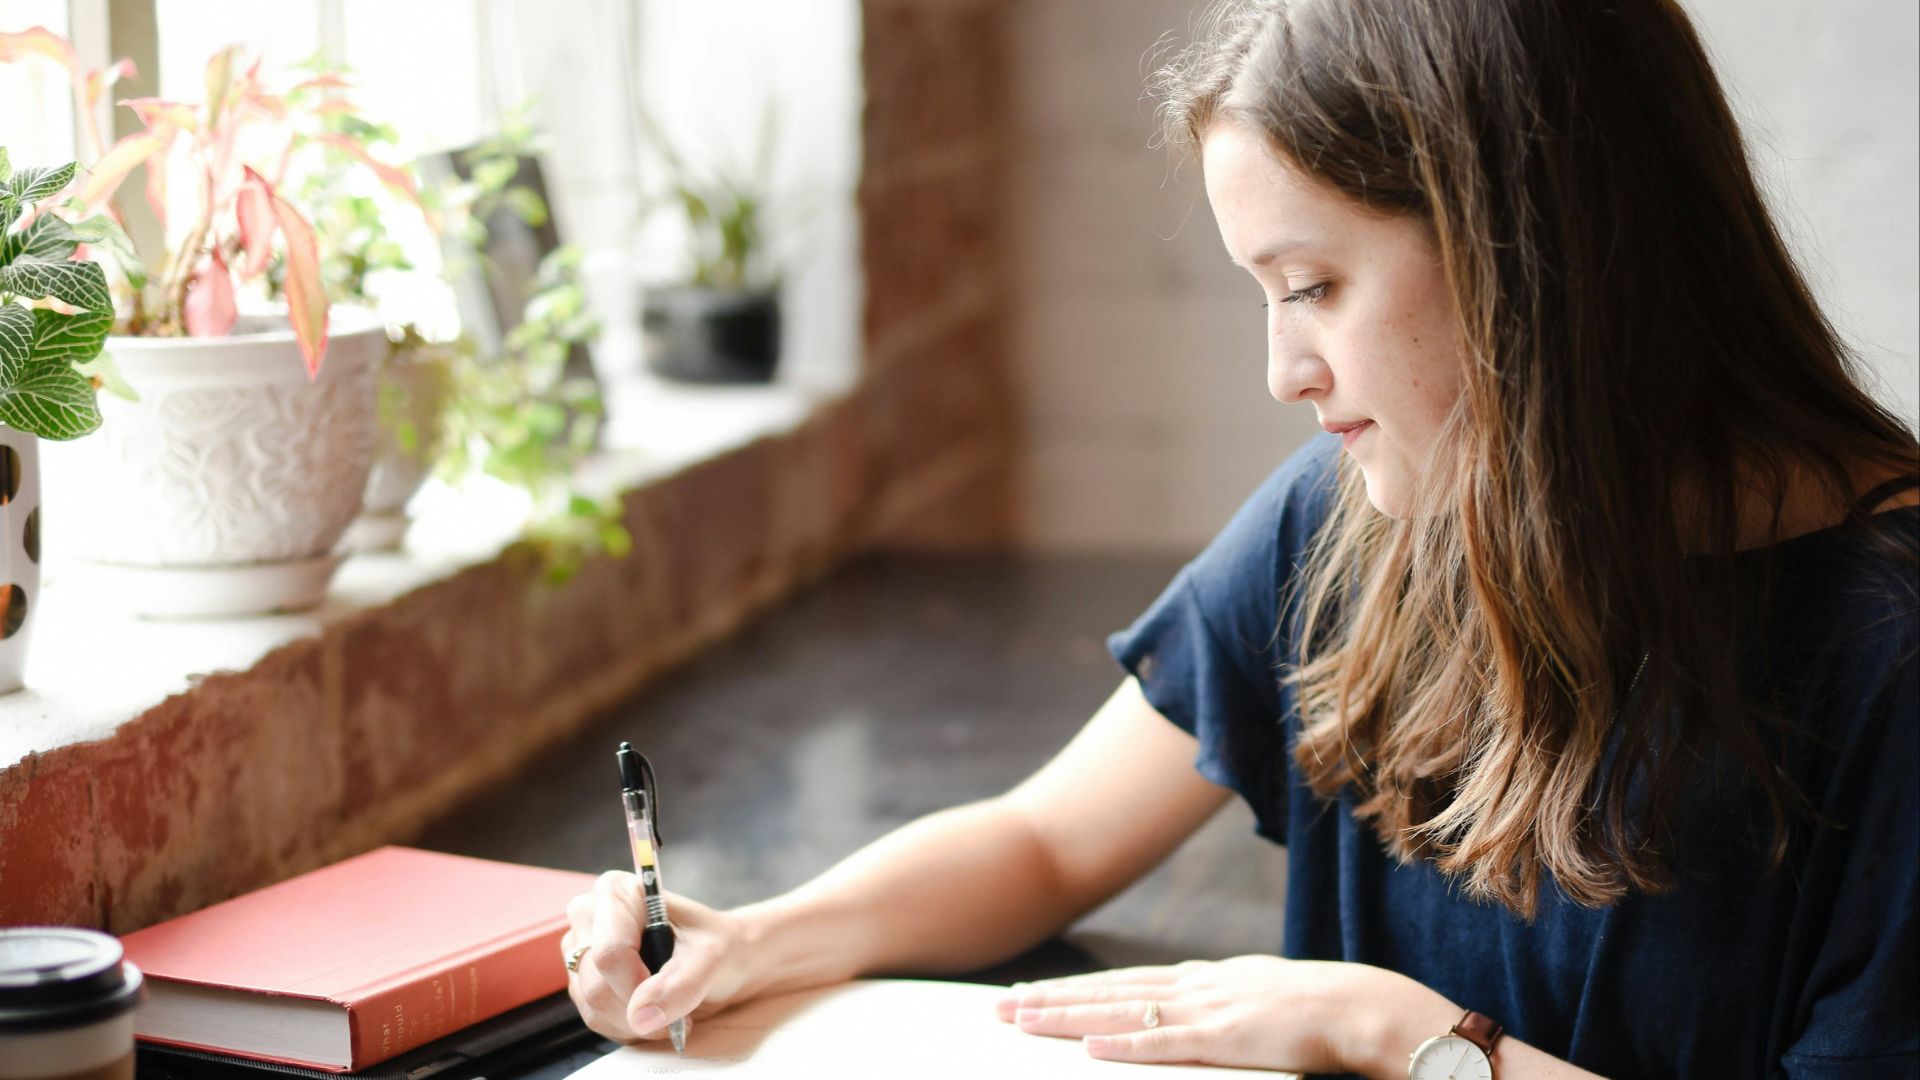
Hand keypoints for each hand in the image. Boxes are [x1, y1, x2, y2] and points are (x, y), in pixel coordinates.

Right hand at [562, 871, 754, 1043]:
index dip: (637, 985)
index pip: (609, 953)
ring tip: (670, 1007)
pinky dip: (629, 1026)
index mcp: (616, 892)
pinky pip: (596, 1019)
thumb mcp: (714, 957)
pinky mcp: (582, 981)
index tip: (672, 992)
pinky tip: (653, 1011)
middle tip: (679, 1006)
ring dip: (637, 1022)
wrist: (724, 960)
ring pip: (594, 1007)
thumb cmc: (718, 946)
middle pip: (596, 984)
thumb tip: (641, 1015)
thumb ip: (682, 983)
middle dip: (640, 1009)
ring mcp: (580, 950)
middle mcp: (589, 916)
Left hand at [993, 955, 1448, 1074]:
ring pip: (1122, 1011)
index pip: (1123, 982)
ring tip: (1023, 1020)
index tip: (1031, 994)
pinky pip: (1165, 1044)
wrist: (1364, 1006)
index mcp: (1204, 979)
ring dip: (1069, 1016)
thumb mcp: (1256, 996)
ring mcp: (1208, 1009)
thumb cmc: (1318, 1009)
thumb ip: (1218, 1000)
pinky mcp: (1226, 1038)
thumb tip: (1186, 1005)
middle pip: (1108, 992)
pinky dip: (1123, 1043)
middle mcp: (1196, 986)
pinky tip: (1088, 1044)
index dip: (1075, 989)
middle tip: (1001, 1008)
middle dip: (1052, 999)